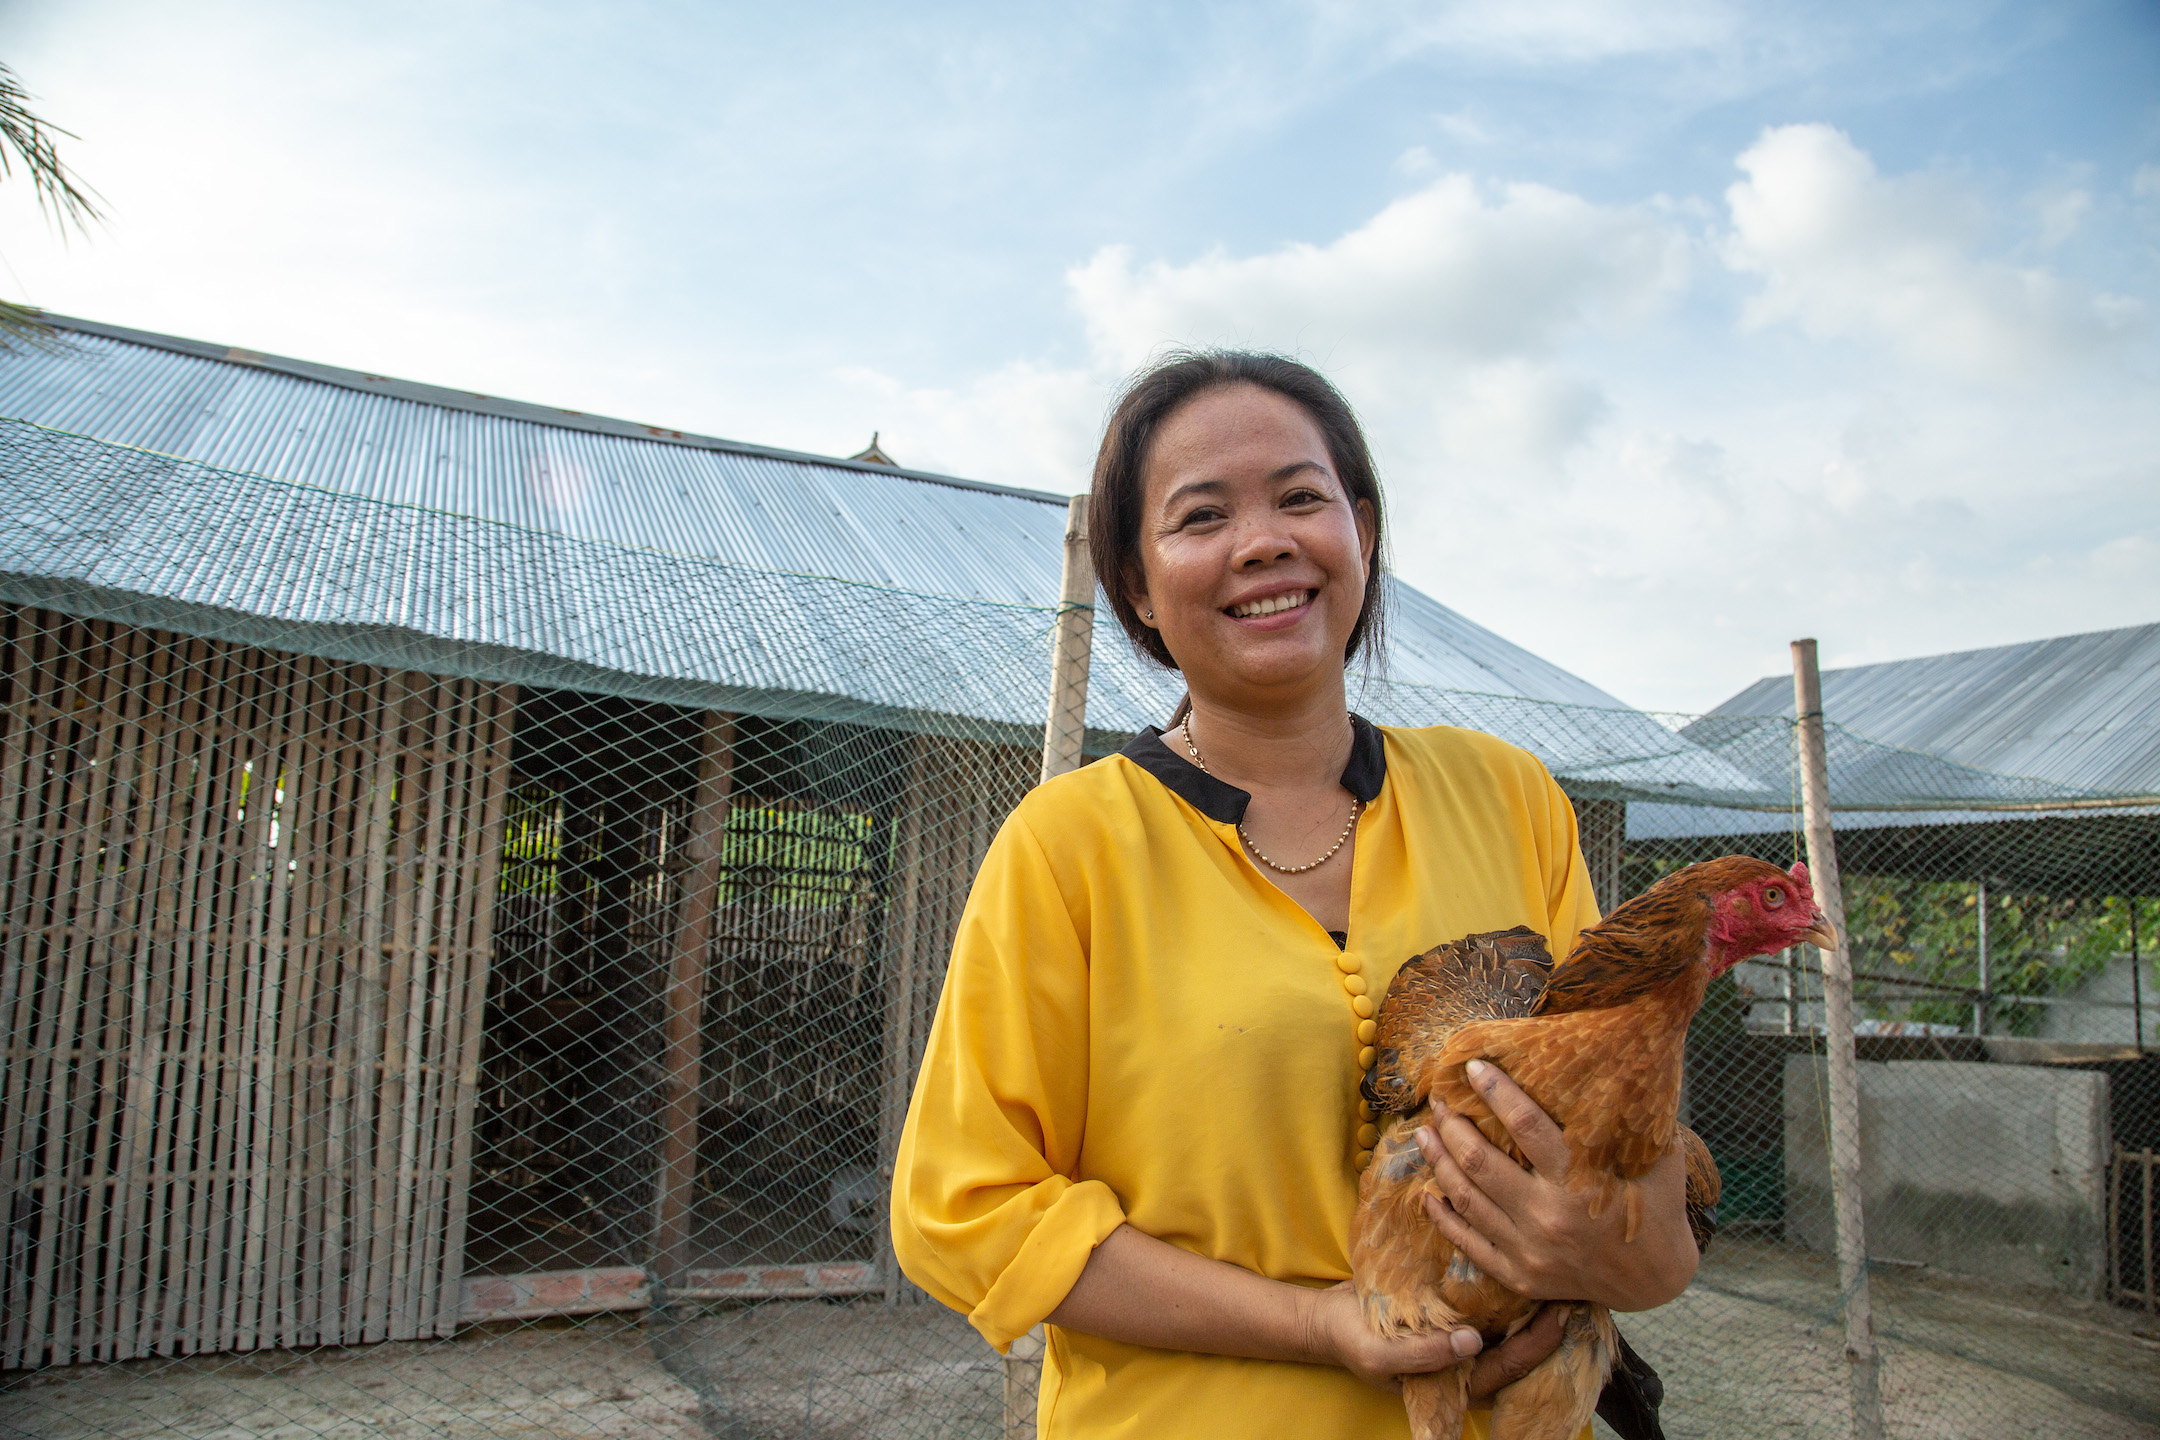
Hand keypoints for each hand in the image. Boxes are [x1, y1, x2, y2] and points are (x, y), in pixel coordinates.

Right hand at [1305, 1284, 1572, 1396]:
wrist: (1326, 1318)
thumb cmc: (1351, 1340)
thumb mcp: (1380, 1354)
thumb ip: (1424, 1355)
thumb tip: (1472, 1343)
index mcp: (1457, 1380)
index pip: (1511, 1365)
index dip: (1539, 1343)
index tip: (1560, 1313)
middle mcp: (1468, 1359)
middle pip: (1520, 1346)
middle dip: (1548, 1321)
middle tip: (1574, 1285)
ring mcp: (1461, 1334)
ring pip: (1509, 1323)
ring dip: (1532, 1299)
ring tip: (1556, 1268)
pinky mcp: (1452, 1309)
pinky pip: (1488, 1302)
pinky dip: (1505, 1283)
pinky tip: (1519, 1256)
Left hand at [1417, 1059, 1696, 1312]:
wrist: (1655, 1282)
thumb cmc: (1656, 1207)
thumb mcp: (1658, 1156)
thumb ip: (1631, 1116)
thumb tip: (1621, 1059)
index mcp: (1580, 1181)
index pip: (1525, 1125)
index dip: (1495, 1091)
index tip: (1472, 1067)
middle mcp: (1548, 1216)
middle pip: (1480, 1162)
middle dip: (1452, 1126)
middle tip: (1438, 1101)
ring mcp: (1529, 1250)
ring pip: (1466, 1198)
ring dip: (1439, 1162)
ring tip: (1424, 1133)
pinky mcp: (1519, 1275)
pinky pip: (1468, 1244)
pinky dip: (1443, 1217)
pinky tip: (1428, 1193)